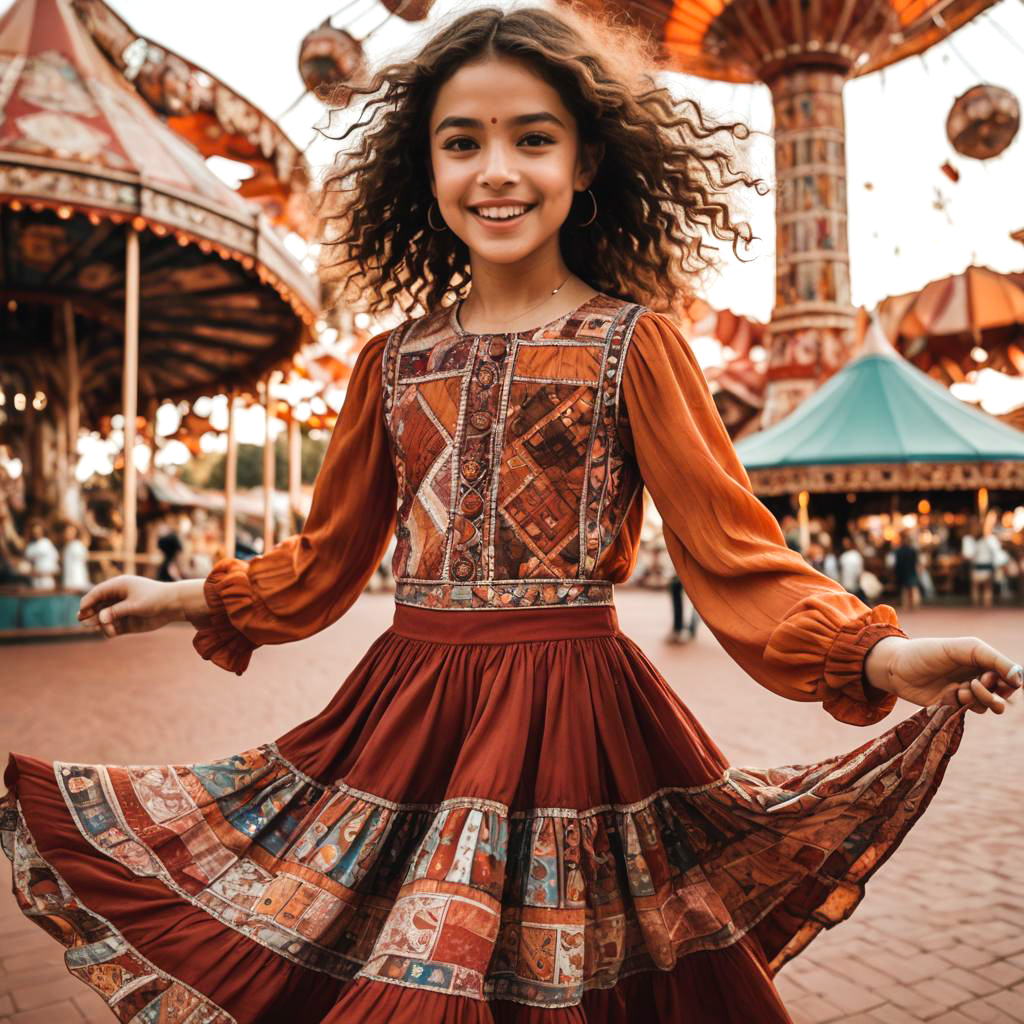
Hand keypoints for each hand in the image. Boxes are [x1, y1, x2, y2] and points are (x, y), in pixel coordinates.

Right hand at [78, 575, 183, 637]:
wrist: (174, 605)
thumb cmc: (155, 598)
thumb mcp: (135, 604)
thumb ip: (116, 611)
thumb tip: (99, 618)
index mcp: (118, 586)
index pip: (96, 593)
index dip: (87, 602)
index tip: (82, 611)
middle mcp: (117, 598)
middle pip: (96, 607)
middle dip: (89, 614)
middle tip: (84, 622)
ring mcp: (121, 610)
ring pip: (103, 618)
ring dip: (99, 624)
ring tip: (98, 628)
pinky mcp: (126, 622)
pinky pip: (112, 628)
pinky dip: (110, 631)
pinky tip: (111, 633)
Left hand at [865, 635, 1022, 713]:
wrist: (896, 668)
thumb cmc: (928, 652)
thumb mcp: (963, 648)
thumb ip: (993, 659)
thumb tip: (1020, 678)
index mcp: (982, 659)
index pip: (1011, 674)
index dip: (1009, 680)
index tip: (996, 678)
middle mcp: (978, 675)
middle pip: (1004, 693)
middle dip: (994, 692)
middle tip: (977, 683)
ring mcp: (966, 691)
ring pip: (990, 705)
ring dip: (981, 699)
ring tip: (964, 689)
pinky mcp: (954, 706)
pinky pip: (972, 711)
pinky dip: (967, 705)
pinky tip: (953, 695)